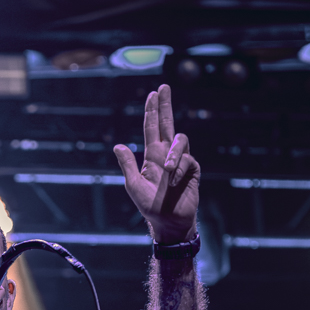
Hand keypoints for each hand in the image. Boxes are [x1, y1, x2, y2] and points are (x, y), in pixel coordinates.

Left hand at [113, 84, 199, 243]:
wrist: (169, 222)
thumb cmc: (150, 206)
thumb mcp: (134, 186)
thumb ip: (128, 165)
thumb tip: (117, 146)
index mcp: (152, 156)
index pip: (152, 128)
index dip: (152, 111)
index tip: (153, 94)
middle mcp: (167, 154)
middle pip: (167, 123)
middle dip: (165, 105)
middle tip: (164, 87)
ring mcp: (181, 161)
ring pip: (180, 141)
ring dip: (174, 153)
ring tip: (168, 171)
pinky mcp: (192, 169)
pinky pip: (188, 160)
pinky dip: (180, 169)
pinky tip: (176, 182)